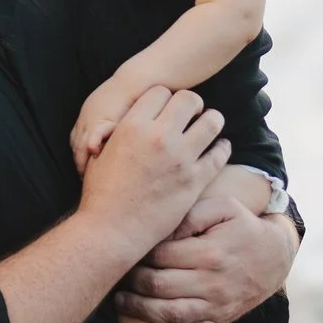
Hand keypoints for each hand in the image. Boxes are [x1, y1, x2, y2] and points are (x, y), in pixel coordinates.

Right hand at [76, 87, 229, 253]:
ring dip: (211, 121)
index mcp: (132, 126)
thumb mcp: (101, 154)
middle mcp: (159, 137)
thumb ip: (116, 132)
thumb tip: (126, 120)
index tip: (166, 107)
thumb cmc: (101, 193)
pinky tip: (218, 148)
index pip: (160, 92)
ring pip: (212, 122)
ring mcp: (180, 159)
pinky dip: (222, 148)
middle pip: (189, 100)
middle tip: (191, 113)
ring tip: (208, 126)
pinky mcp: (195, 180)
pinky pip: (220, 154)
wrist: (112, 230)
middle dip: (191, 104)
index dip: (164, 98)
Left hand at [112, 193, 296, 322]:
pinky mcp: (219, 321)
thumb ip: (191, 214)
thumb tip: (164, 232)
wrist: (275, 257)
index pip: (160, 256)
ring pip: (168, 314)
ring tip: (120, 300)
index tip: (128, 248)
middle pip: (159, 286)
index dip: (139, 253)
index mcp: (210, 253)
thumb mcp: (223, 208)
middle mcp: (212, 283)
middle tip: (120, 273)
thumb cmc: (242, 226)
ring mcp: (215, 306)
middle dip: (132, 280)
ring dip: (139, 310)